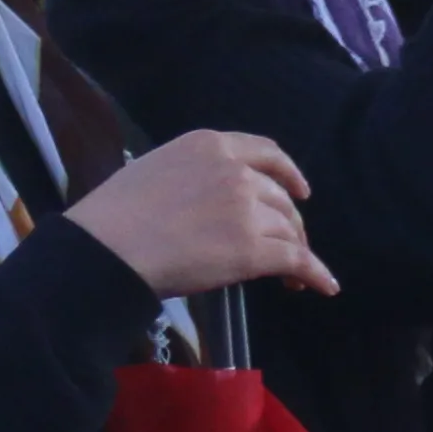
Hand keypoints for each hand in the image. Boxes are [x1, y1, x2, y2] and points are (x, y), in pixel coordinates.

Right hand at [66, 130, 336, 297]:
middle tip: (288, 246)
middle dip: (291, 223)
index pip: (266, 152)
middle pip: (281, 197)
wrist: (109, 246)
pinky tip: (323, 287)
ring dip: (298, 251)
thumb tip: (210, 198)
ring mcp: (247, 209)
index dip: (289, 173)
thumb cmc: (115, 211)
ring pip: (289, 230)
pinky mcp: (253, 249)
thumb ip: (193, 173)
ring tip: (294, 276)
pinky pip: (298, 261)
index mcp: (208, 144)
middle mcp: (235, 170)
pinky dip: (316, 274)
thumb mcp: (156, 168)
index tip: (300, 191)